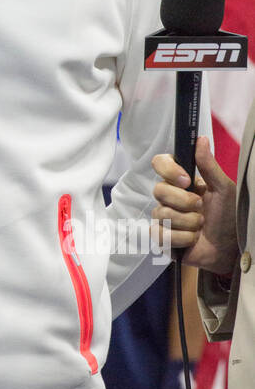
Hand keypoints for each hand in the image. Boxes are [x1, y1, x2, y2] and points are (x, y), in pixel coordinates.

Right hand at [151, 136, 238, 275]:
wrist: (229, 249)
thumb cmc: (229, 218)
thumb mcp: (224, 189)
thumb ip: (209, 166)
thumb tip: (201, 139)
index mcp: (182, 181)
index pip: (160, 163)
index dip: (169, 170)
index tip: (186, 180)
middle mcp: (170, 196)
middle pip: (158, 190)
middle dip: (184, 202)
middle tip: (201, 208)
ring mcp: (163, 217)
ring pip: (161, 214)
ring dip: (188, 223)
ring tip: (200, 226)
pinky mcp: (162, 238)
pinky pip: (161, 234)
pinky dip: (182, 239)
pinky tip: (193, 239)